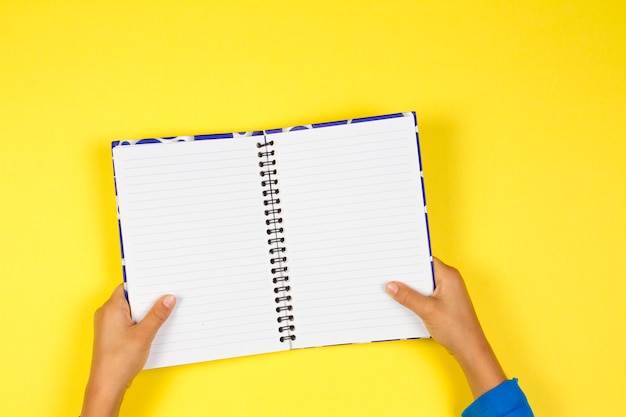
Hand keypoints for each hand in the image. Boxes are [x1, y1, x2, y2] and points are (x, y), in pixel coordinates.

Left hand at [81, 285, 175, 416]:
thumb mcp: (144, 334)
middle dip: (148, 300)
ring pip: (131, 311)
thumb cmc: (118, 362)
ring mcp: (108, 325)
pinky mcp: (112, 334)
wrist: (107, 386)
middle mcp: (107, 314)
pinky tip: (151, 329)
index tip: (161, 284)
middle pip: (131, 298)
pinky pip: (129, 321)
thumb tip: (168, 298)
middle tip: (165, 300)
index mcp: (111, 308)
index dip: (145, 284)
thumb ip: (157, 314)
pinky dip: (140, 322)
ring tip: (160, 317)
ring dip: (145, 313)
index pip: (129, 286)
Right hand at [386, 257, 505, 397]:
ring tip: (395, 293)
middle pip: (422, 273)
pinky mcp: (444, 302)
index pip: (424, 260)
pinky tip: (405, 304)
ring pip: (423, 285)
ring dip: (411, 290)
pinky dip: (416, 298)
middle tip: (389, 279)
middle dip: (407, 277)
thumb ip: (408, 297)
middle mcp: (449, 280)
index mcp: (449, 276)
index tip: (392, 264)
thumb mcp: (427, 310)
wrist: (469, 348)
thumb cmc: (456, 329)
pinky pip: (426, 295)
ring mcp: (447, 292)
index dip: (408, 262)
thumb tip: (392, 286)